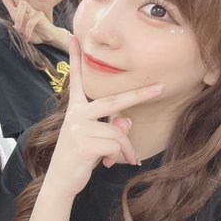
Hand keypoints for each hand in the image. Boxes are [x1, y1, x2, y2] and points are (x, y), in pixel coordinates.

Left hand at [0, 0, 68, 49]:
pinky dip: (27, 29)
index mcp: (20, 11)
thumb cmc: (35, 32)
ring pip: (22, 5)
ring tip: (18, 29)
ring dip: (19, 17)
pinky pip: (31, 21)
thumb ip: (18, 26)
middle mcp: (26, 8)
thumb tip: (14, 26)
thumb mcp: (23, 30)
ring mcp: (33, 11)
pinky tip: (26, 36)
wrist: (49, 37)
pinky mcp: (40, 16)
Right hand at [42, 37, 163, 197]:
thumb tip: (126, 122)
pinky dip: (122, 156)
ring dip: (127, 148)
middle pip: (112, 100)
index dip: (75, 60)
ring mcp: (78, 128)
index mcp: (75, 110)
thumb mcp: (96, 140)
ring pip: (119, 131)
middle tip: (160, 87)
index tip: (75, 38)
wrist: (60, 182)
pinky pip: (117, 145)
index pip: (76, 81)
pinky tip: (112, 164)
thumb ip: (111, 127)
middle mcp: (75, 115)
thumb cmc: (79, 158)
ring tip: (123, 160)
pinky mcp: (84, 143)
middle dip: (139, 94)